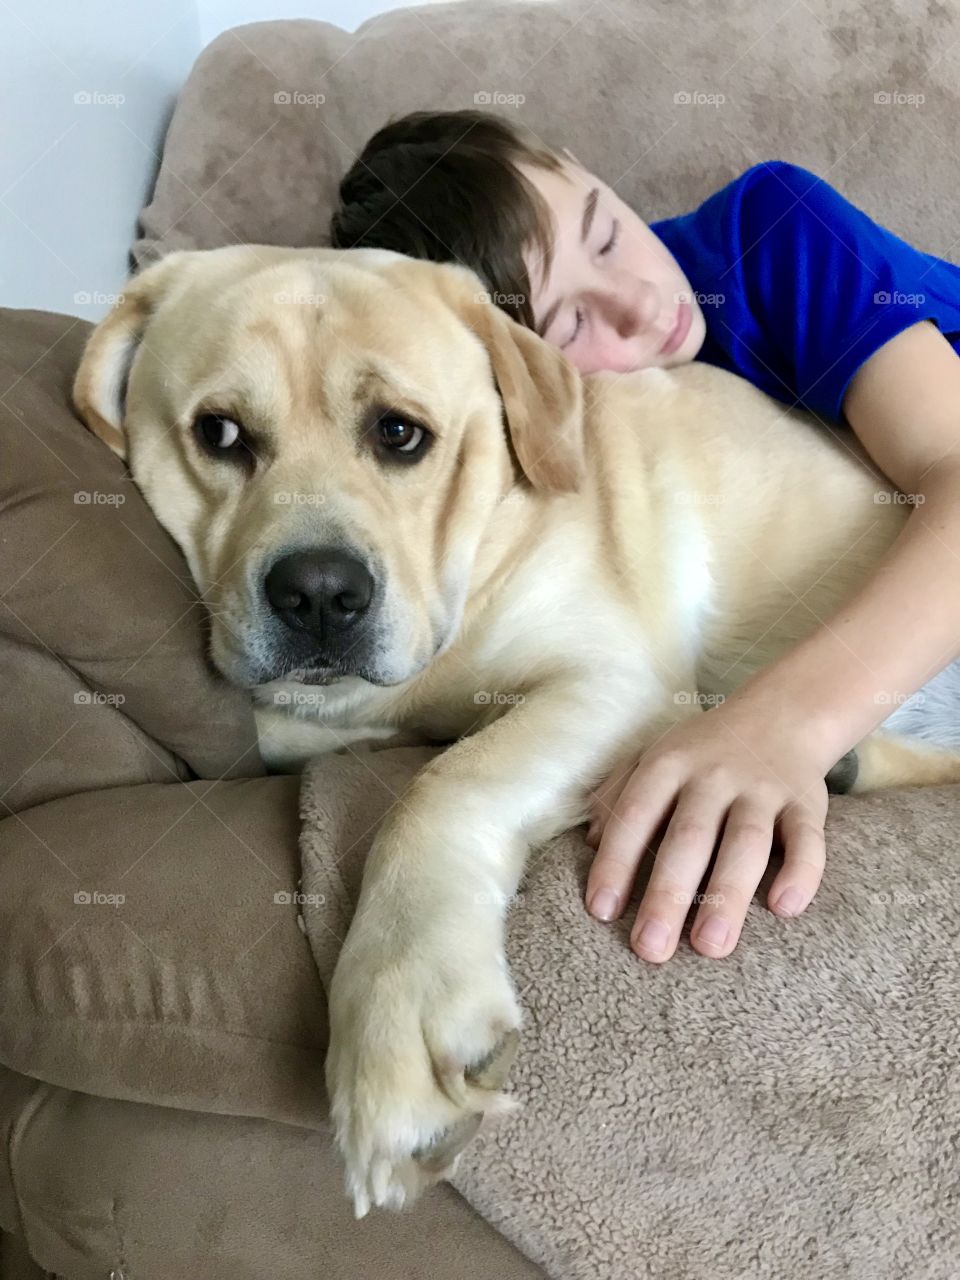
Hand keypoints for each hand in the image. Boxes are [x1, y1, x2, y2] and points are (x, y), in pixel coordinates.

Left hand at [583, 702, 830, 961]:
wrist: (781, 715)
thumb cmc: (702, 751)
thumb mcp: (654, 757)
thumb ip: (619, 794)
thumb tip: (593, 843)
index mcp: (668, 764)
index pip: (636, 814)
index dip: (616, 861)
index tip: (602, 911)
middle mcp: (714, 774)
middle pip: (689, 836)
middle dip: (668, 893)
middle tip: (651, 949)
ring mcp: (763, 788)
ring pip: (746, 842)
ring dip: (728, 894)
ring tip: (710, 947)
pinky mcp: (807, 802)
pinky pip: (807, 838)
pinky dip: (801, 871)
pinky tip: (784, 908)